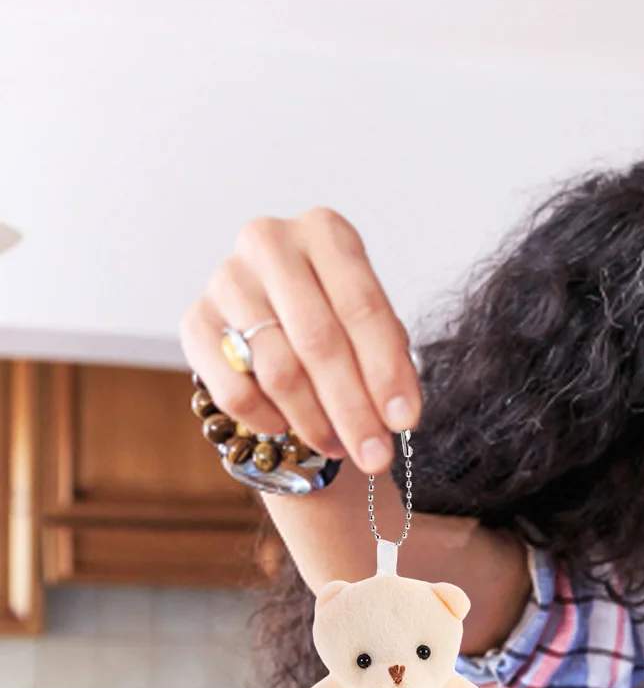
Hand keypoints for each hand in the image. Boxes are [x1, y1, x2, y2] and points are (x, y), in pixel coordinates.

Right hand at [179, 208, 419, 474]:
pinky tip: (289, 430)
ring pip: (278, 369)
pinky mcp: (195, 321)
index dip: (386, 371)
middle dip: (353, 409)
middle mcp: (269, 242)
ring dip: (315, 421)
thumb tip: (394, 417)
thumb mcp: (375, 329)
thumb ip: (389, 363)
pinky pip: (234, 388)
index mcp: (325, 231)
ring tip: (339, 447)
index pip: (362, 307)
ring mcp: (226, 279)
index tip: (403, 422)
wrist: (282, 318)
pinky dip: (268, 419)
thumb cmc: (340, 319)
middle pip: (318, 341)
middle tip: (376, 456)